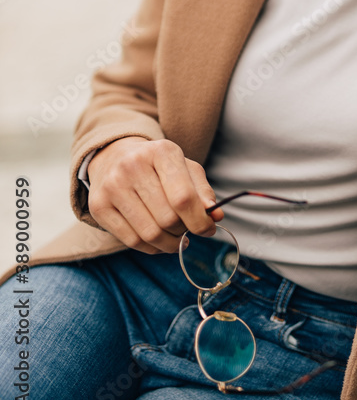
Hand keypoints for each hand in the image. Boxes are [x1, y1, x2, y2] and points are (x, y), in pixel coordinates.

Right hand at [87, 137, 224, 254]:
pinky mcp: (98, 206)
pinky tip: (158, 241)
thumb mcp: (184, 168)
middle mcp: (133, 165)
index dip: (200, 221)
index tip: (208, 229)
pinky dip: (151, 248)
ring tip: (175, 237)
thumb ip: (203, 191)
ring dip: (169, 243)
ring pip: (150, 233)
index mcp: (161, 151)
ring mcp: (113, 186)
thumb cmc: (158, 165)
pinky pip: (131, 241)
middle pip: (168, 218)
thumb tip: (216, 216)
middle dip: (184, 230)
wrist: (115, 156)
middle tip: (187, 230)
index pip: (184, 198)